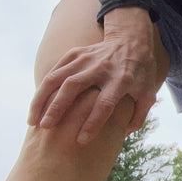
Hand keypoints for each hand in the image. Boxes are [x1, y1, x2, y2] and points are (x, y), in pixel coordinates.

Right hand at [28, 6, 166, 142]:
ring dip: (42, 99)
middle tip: (46, 128)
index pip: (105, 103)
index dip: (93, 122)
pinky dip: (43, 88)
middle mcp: (102, 67)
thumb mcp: (148, 93)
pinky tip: (36, 106)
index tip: (80, 140)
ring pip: (58, 77)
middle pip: (75, 86)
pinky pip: (55, 70)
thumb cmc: (140, 73)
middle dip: (58, 107)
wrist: (132, 40)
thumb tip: (122, 135)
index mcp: (122, 79)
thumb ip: (139, 115)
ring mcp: (87, 58)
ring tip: (33, 121)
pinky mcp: (75, 53)